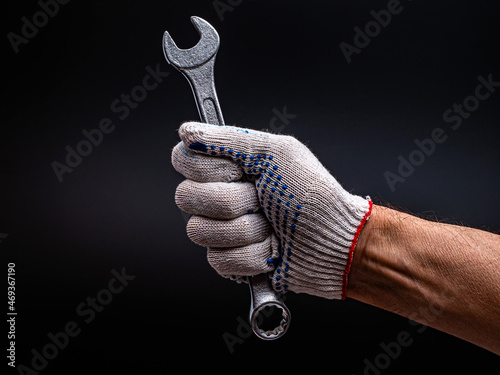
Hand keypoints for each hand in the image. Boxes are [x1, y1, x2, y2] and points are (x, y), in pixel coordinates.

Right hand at [172, 122, 371, 298]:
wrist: (333, 241)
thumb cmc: (313, 196)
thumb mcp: (276, 153)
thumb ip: (229, 139)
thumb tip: (187, 131)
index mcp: (226, 167)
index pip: (182, 159)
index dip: (207, 168)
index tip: (239, 171)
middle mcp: (217, 196)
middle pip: (185, 197)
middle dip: (233, 200)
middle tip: (262, 199)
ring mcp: (221, 230)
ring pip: (200, 231)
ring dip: (246, 229)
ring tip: (271, 226)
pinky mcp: (228, 261)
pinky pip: (218, 259)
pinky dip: (252, 255)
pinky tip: (270, 249)